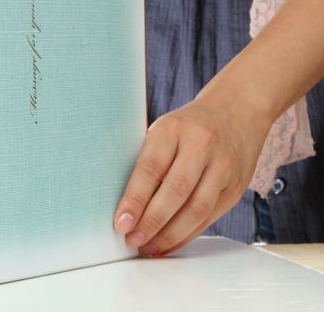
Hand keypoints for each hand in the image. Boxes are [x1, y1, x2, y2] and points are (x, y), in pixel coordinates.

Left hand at [112, 96, 270, 256]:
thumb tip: (125, 203)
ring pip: (196, 209)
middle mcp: (201, 145)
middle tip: (132, 239)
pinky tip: (169, 242)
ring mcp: (223, 167)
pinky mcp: (236, 186)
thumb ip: (148, 160)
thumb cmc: (189, 125)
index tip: (120, 222)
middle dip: (151, 221)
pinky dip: (187, 234)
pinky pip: (210, 216)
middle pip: (175, 191)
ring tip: (148, 247)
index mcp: (173, 128)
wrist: (237, 110)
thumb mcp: (164, 130)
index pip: (150, 168)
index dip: (135, 199)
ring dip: (170, 234)